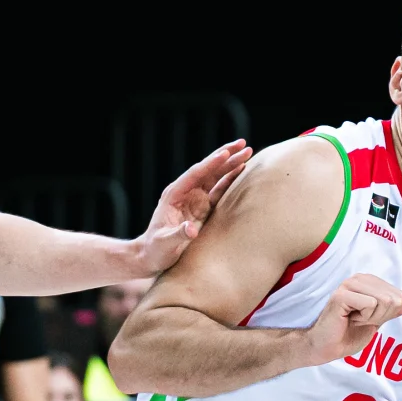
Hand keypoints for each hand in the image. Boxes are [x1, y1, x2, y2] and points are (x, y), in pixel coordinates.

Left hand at [129, 139, 251, 275]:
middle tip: (243, 144)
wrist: (154, 256)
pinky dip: (231, 179)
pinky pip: (219, 189)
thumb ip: (178, 235)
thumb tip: (191, 229)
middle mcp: (186, 192)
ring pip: (215, 176)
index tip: (225, 154)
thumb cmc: (156, 250)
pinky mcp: (203, 207)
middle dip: (225, 156)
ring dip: (231, 164)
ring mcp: (195, 198)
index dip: (210, 164)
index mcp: (174, 195)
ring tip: (248, 152)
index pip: (195, 174)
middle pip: (207, 169)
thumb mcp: (164, 243)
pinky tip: (242, 169)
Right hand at [304, 272, 401, 364]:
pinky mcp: (341, 295)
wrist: (328, 348)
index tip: (368, 318)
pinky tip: (349, 319)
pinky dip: (363, 318)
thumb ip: (395, 307)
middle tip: (360, 321)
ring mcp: (348, 285)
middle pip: (393, 297)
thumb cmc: (349, 334)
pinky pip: (370, 305)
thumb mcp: (379, 320)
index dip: (388, 313)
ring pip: (384, 300)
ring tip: (354, 320)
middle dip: (381, 316)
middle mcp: (358, 279)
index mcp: (367, 282)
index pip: (397, 294)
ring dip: (372, 318)